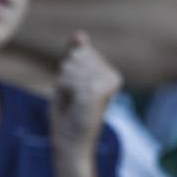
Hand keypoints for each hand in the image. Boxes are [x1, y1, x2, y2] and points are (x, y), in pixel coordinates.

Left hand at [49, 32, 122, 168]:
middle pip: (75, 56)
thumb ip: (74, 56)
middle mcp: (113, 76)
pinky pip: (69, 78)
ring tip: (71, 103)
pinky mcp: (97, 92)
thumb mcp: (68, 80)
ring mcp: (107, 84)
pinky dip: (63, 91)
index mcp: (110, 73)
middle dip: (65, 76)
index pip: (80, 50)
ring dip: (63, 85)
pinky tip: (72, 106)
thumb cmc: (68, 115)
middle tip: (71, 99)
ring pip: (71, 66)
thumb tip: (80, 33)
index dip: (67, 70)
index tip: (73, 91)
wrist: (71, 143)